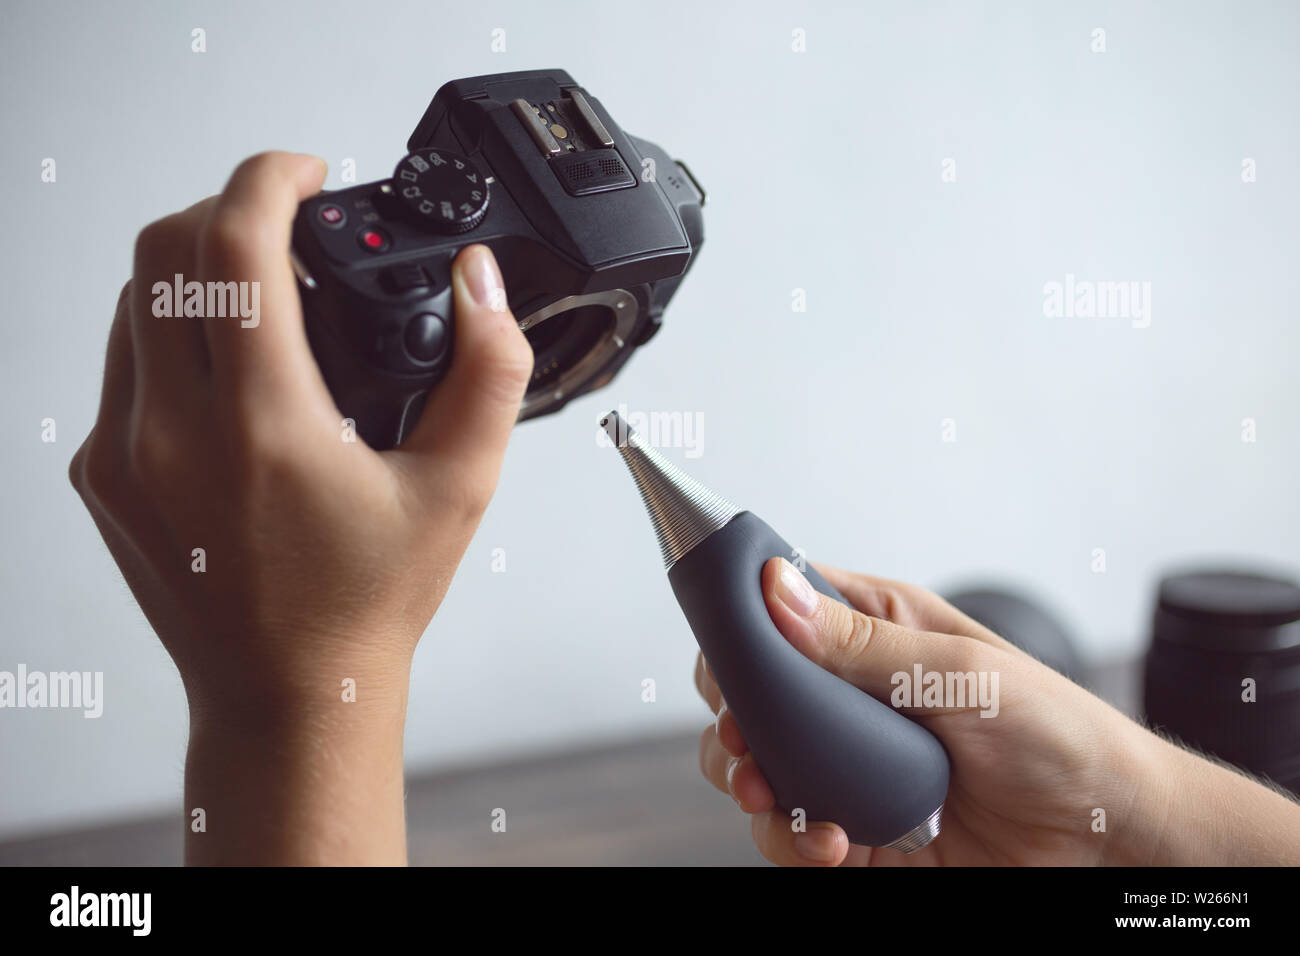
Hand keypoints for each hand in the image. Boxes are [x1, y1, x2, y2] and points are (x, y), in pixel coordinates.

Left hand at [70, 152, 532, 862]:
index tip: (309, 172)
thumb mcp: (460, 486)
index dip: (270, 176)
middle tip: (290, 229)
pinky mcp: (102, 475)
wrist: (286, 694)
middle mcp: (171, 431)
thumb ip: (488, 370)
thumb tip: (480, 282)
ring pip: (133, 299)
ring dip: (196, 269)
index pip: (232, 242)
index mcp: (262, 424)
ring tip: (264, 297)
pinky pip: (120, 362)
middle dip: (229, 209)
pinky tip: (229, 369)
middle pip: (165, 248)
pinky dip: (169, 331)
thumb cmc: (369, 603)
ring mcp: (122, 454)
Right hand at [696, 558, 1299, 865]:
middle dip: (732, 724)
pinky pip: (796, 830)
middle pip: (751, 696)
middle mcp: (854, 693)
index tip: (722, 663)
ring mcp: (853, 761)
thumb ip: (863, 642)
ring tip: (777, 802)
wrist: (1108, 835)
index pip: (778, 612)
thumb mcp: (962, 673)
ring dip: (755, 787)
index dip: (737, 631)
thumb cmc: (1058, 731)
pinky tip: (830, 843)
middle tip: (744, 746)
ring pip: (762, 767)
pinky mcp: (860, 824)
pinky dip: (794, 841)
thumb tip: (777, 591)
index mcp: (878, 629)